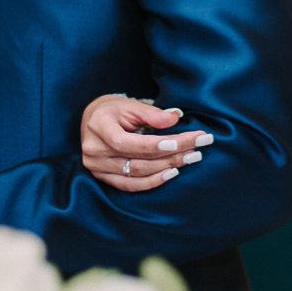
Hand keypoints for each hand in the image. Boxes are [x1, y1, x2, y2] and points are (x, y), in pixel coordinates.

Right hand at [81, 95, 213, 191]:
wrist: (93, 120)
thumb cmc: (115, 110)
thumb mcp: (131, 105)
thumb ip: (152, 113)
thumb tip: (176, 118)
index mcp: (98, 126)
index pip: (127, 142)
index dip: (156, 145)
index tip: (183, 141)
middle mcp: (94, 149)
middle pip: (138, 159)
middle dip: (171, 155)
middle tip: (197, 149)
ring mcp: (96, 167)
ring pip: (137, 174)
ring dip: (166, 168)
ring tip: (190, 159)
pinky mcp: (102, 177)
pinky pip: (130, 185)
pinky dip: (152, 182)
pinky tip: (171, 173)